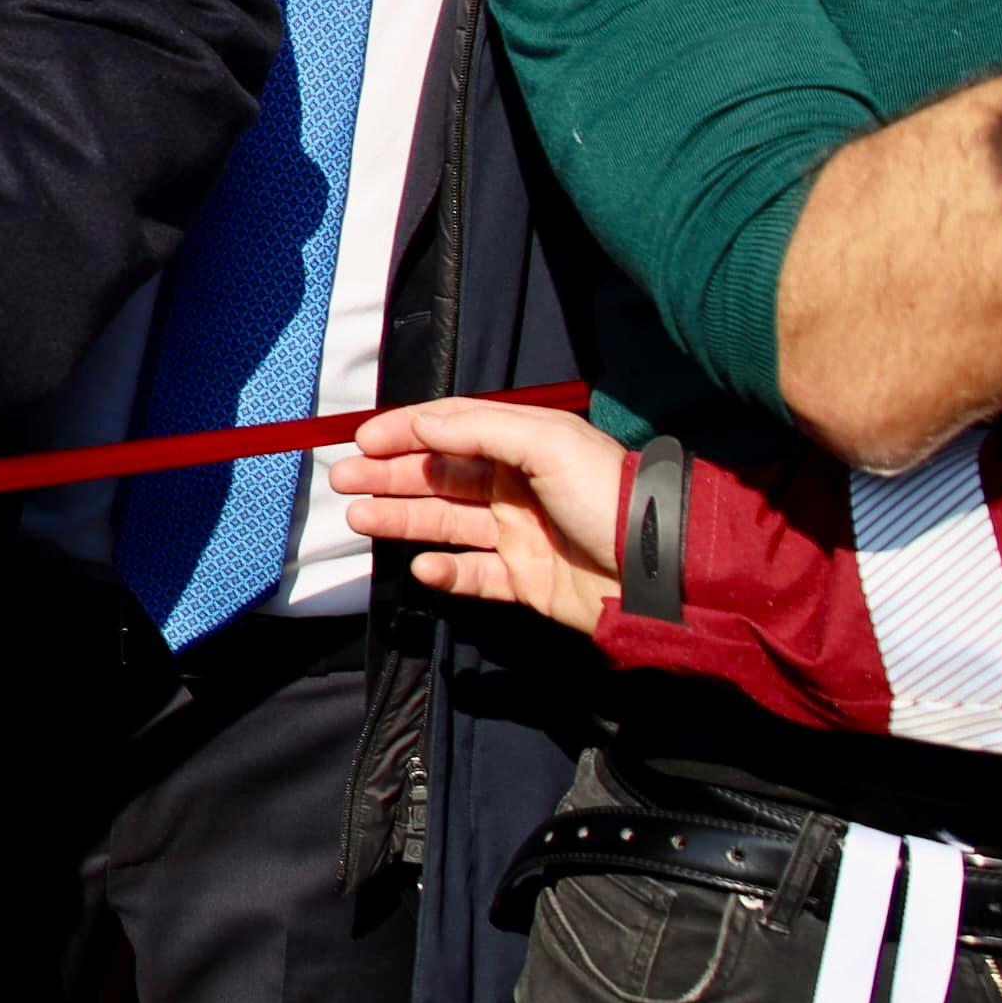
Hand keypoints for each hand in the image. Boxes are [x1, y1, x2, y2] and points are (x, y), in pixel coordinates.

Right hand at [330, 399, 629, 634]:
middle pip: (440, 476)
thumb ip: (478, 429)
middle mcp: (517, 486)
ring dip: (400, 518)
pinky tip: (422, 566)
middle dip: (390, 475)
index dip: (406, 431)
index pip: (452, 429)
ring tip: (359, 517)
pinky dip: (444, 572)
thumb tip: (420, 422)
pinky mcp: (525, 580)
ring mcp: (519, 534)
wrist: (658, 570)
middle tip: (343, 479)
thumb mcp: (546, 442)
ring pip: (445, 523)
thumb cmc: (607, 496)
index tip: (362, 440)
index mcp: (525, 444)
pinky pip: (473, 574)